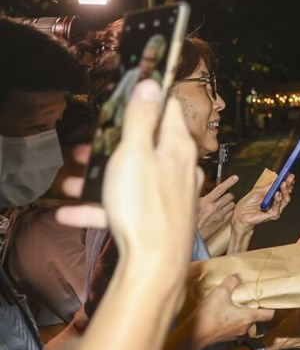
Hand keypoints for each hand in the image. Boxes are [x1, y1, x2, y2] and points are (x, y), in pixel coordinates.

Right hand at [57, 81, 198, 290]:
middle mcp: (180, 168)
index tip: (126, 96)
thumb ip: (141, 119)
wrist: (156, 265)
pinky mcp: (159, 217)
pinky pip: (127, 207)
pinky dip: (100, 208)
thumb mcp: (136, 154)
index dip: (147, 98)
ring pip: (133, 177)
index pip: (168, 109)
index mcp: (177, 147)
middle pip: (146, 145)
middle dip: (112, 144)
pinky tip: (70, 214)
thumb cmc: (146, 208)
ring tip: (71, 179)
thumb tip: (152, 84)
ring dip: (100, 177)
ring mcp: (170, 194)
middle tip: (86, 146)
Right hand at [188, 274, 274, 348]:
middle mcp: (245, 327)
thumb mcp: (220, 292)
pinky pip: (234, 328)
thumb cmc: (210, 314)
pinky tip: (224, 315)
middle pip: (257, 319)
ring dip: (242, 316)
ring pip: (245, 324)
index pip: (269, 315)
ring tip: (236, 307)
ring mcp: (235, 334)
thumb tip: (238, 276)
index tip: (269, 301)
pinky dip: (233, 322)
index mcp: (248, 317)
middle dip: (254, 310)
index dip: (271, 308)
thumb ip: (231, 282)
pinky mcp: (226, 338)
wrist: (193, 335)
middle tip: (249, 301)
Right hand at [197, 175, 238, 239]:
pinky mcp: (222, 222)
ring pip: (232, 205)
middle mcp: (214, 208)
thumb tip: (201, 184)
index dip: (229, 182)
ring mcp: (219, 216)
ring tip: (222, 204)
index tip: (235, 178)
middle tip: (224, 196)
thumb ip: (198, 194)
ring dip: (229, 203)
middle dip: (228, 195)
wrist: (191, 235)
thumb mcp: (192, 203)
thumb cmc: (190, 218)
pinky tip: (223, 211)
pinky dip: (229, 211)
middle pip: (229, 196)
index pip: (220, 189)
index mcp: (206, 202)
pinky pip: (231, 213)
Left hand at [231, 174, 293, 232]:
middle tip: (290, 178)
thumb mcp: (257, 191)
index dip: (288, 181)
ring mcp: (275, 209)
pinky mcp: (272, 215)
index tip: (290, 174)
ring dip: (285, 191)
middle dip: (289, 185)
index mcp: (273, 196)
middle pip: (286, 194)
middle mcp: (276, 203)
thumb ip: (268, 186)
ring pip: (285, 200)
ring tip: (284, 184)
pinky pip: (277, 208)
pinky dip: (278, 200)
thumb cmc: (247, 204)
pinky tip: (277, 194)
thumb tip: (277, 179)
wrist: (240, 215)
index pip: (283, 188)